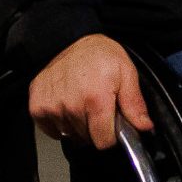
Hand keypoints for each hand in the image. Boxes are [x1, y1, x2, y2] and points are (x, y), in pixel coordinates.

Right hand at [29, 33, 148, 149]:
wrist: (66, 39)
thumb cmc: (98, 54)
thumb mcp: (126, 72)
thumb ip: (134, 103)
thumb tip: (144, 126)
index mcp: (96, 99)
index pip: (103, 142)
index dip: (111, 136)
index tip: (112, 124)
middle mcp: (71, 106)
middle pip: (87, 139)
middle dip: (95, 128)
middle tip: (98, 107)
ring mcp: (51, 108)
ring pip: (70, 135)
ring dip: (77, 125)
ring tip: (82, 102)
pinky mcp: (37, 107)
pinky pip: (52, 130)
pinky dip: (60, 123)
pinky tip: (67, 106)